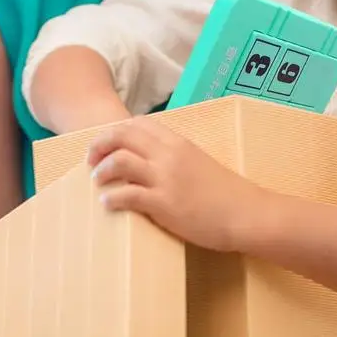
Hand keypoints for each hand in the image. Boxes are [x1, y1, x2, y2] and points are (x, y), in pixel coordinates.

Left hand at [86, 117, 261, 251]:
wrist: (244, 212)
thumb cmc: (224, 191)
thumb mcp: (198, 162)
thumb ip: (176, 156)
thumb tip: (153, 159)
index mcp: (178, 141)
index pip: (138, 124)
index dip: (116, 130)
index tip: (107, 143)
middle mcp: (169, 154)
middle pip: (123, 136)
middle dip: (100, 145)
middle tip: (91, 160)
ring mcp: (165, 178)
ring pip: (121, 161)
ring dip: (102, 170)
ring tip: (97, 180)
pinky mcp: (164, 204)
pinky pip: (128, 195)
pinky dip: (111, 197)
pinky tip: (107, 203)